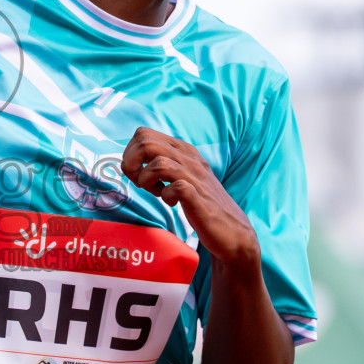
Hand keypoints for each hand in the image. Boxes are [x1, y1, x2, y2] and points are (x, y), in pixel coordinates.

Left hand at [120, 127, 259, 263]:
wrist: (232, 229)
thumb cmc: (202, 203)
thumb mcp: (182, 175)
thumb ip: (163, 163)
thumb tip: (131, 161)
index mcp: (182, 150)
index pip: (144, 134)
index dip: (130, 153)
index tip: (136, 173)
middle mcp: (189, 158)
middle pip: (146, 143)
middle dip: (131, 164)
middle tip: (139, 183)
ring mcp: (196, 177)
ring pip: (158, 163)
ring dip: (146, 179)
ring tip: (155, 192)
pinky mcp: (200, 198)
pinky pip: (176, 187)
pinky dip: (166, 196)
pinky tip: (171, 203)